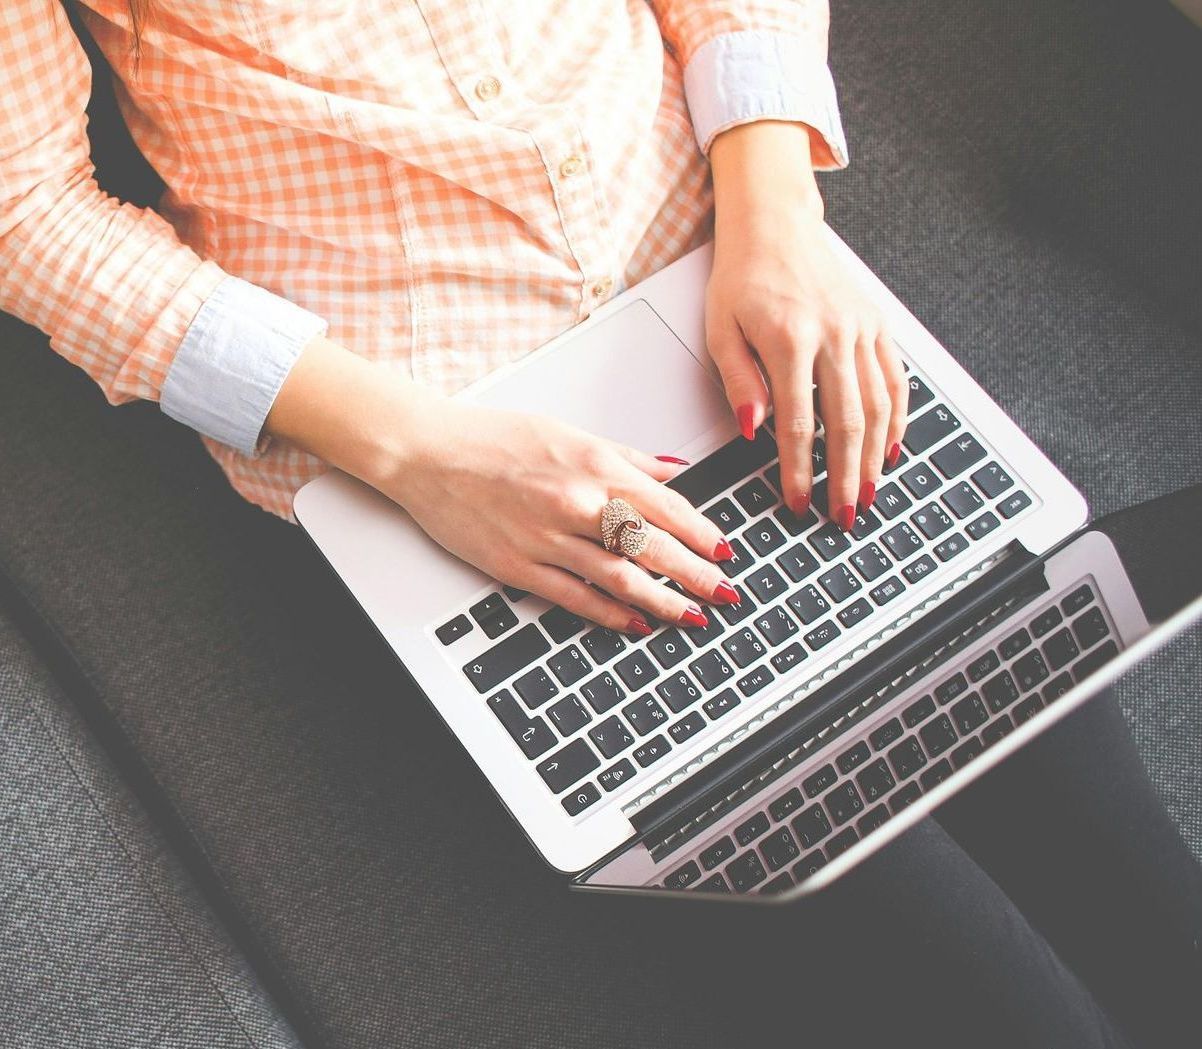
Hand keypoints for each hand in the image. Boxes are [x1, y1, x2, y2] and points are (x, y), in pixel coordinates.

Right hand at [267, 339, 740, 634]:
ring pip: (621, 577)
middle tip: (725, 594)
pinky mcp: (519, 565)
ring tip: (692, 617)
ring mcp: (548, 538)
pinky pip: (576, 597)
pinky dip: (611, 613)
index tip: (724, 553)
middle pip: (652, 547)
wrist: (430, 453)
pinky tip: (635, 623)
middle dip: (697, 575)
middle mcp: (577, 502)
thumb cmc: (494, 438)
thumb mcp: (569, 433)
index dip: (702, 534)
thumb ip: (627, 457)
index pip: (666, 507)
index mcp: (594, 465)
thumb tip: (674, 472)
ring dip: (663, 601)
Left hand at [708, 122, 908, 529]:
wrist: (775, 225)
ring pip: (879, 406)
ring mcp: (861, 329)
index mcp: (790, 340)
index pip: (799, 424)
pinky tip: (890, 449)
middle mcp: (834, 335)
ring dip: (875, 457)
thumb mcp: (720, 329)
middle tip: (844, 515)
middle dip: (846, 477)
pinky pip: (895, 379)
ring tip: (869, 493)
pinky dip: (897, 418)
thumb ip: (739, 381)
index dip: (799, 471)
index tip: (797, 502)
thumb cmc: (742, 277)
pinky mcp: (877, 324)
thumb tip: (755, 430)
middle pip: (847, 422)